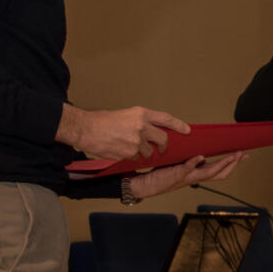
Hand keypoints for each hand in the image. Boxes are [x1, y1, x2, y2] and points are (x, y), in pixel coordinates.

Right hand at [58, 104, 188, 159]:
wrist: (86, 129)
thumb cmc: (101, 121)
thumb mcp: (125, 115)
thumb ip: (140, 121)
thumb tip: (149, 129)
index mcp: (141, 113)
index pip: (166, 119)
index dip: (179, 125)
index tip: (187, 130)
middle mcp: (142, 126)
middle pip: (163, 138)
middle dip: (164, 146)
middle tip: (161, 149)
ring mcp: (136, 140)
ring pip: (149, 151)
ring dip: (144, 153)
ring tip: (131, 148)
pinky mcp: (129, 152)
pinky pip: (137, 158)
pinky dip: (132, 157)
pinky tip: (122, 151)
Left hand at [127, 151, 247, 199]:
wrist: (145, 185)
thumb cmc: (161, 174)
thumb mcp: (180, 165)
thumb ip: (190, 160)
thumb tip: (200, 149)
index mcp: (196, 175)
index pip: (220, 171)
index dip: (233, 164)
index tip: (243, 155)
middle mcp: (194, 178)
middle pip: (219, 173)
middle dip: (232, 164)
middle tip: (243, 154)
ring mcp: (186, 177)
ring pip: (208, 172)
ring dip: (221, 164)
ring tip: (231, 156)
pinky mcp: (176, 174)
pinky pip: (187, 168)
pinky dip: (194, 162)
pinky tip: (201, 156)